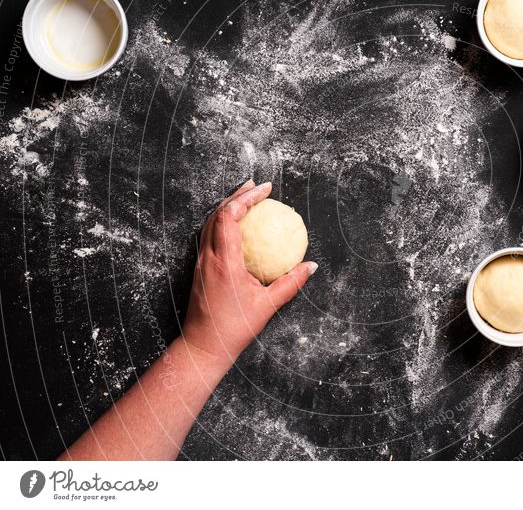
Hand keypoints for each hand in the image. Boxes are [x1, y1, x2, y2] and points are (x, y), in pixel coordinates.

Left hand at [182, 180, 316, 360]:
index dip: (246, 198)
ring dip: (227, 207)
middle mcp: (208, 257)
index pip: (229, 217)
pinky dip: (222, 224)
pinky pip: (209, 237)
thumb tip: (310, 266)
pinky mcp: (200, 270)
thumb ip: (291, 283)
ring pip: (209, 224)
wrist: (203, 347)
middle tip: (257, 187)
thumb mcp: (267, 305)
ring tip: (247, 200)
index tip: (265, 189)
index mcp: (224, 262)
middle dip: (237, 195)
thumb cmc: (234, 329)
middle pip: (217, 214)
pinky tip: (237, 228)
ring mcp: (201, 263)